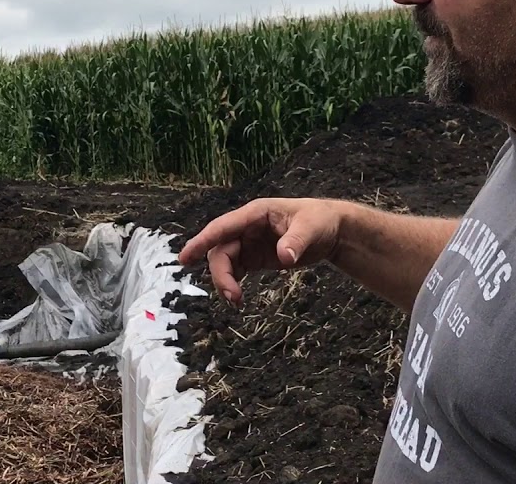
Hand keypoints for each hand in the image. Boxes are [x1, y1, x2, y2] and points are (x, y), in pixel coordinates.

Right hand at [177, 197, 344, 306]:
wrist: (330, 231)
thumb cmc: (319, 221)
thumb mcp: (311, 228)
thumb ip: (296, 241)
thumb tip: (284, 256)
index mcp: (255, 214)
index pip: (223, 227)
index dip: (202, 240)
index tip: (185, 257)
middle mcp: (246, 227)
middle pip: (221, 250)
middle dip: (220, 273)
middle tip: (232, 297)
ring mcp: (248, 243)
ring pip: (224, 262)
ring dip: (225, 281)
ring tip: (236, 301)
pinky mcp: (254, 257)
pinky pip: (235, 270)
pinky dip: (232, 284)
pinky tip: (238, 299)